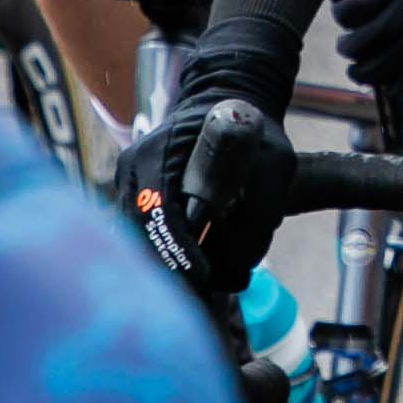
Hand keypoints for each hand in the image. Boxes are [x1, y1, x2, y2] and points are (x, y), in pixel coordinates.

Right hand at [117, 98, 292, 297]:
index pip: (155, 206)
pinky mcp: (134, 203)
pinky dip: (164, 261)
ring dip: (166, 270)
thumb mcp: (274, 161)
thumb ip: (261, 212)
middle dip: (170, 270)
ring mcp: (129, 187)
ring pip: (135, 243)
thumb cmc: (251, 130)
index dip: (176, 246)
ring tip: (202, 296)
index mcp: (161, 151)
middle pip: (138, 233)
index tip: (203, 275)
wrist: (226, 102)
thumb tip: (239, 265)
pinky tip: (191, 281)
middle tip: (204, 300)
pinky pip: (142, 240)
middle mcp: (134, 170)